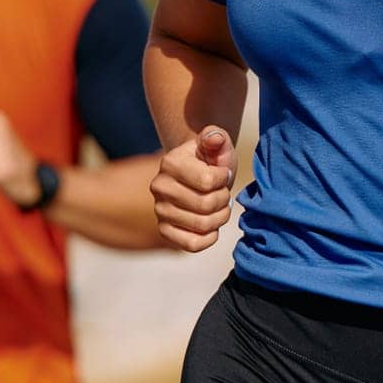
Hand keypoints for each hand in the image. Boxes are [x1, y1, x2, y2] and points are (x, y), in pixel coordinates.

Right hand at [150, 126, 235, 251]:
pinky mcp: (165, 231)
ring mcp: (160, 210)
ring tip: (220, 206)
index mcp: (170, 162)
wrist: (199, 175)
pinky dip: (209, 237)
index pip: (208, 181)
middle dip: (224, 199)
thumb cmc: (211, 159)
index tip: (222, 173)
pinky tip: (212, 225)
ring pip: (202, 226)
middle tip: (224, 193)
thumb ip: (217, 137)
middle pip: (205, 205)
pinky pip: (193, 245)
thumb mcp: (217, 144)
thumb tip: (215, 138)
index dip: (224, 179)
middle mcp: (159, 187)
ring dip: (220, 218)